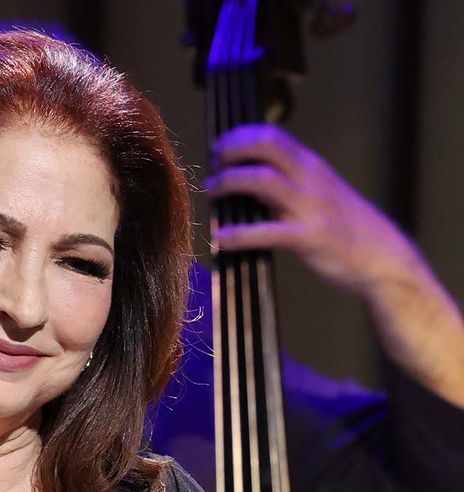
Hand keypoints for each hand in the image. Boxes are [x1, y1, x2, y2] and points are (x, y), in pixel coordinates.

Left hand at [206, 124, 413, 295]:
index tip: (217, 151)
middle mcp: (310, 178)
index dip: (238, 137)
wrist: (381, 256)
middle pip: (265, 145)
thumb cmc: (343, 227)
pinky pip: (266, 232)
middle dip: (230, 151)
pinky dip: (238, 234)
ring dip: (228, 183)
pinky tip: (221, 239)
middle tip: (211, 168)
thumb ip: (284, 184)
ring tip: (210, 194)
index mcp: (310, 165)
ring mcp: (310, 206)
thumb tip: (243, 180)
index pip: (270, 135)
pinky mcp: (308, 237)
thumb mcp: (316, 194)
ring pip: (261, 180)